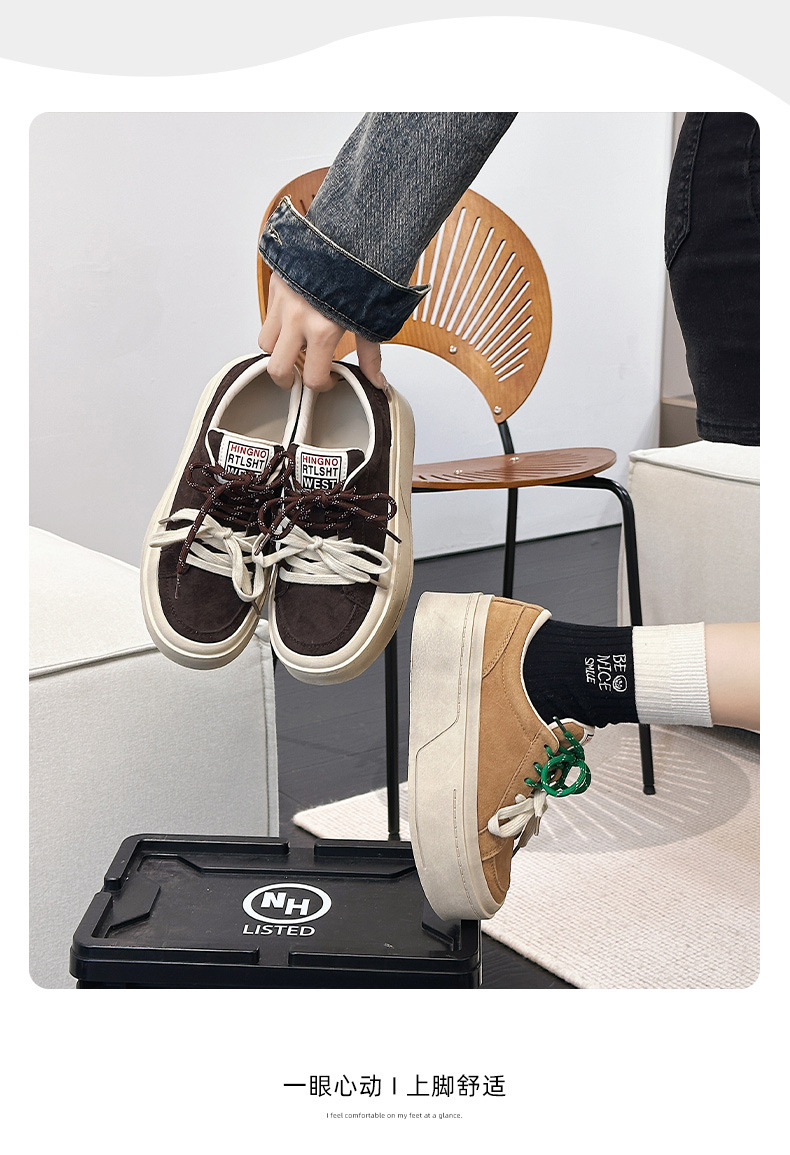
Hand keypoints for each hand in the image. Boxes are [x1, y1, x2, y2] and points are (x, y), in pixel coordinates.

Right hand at [258, 272, 389, 393]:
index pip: (311, 377)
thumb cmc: (364, 271)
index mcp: (322, 330)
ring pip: (265, 342)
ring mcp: (283, 300)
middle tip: (299, 377)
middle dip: (287, 378)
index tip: (327, 381)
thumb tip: (377, 381)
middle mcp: (297, 317)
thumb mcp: (371, 318)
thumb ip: (371, 354)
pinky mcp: (276, 283)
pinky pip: (268, 313)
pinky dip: (278, 322)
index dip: (320, 386)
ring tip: (296, 346)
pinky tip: (296, 319)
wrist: (352, 231)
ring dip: (279, 350)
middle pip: (276, 367)